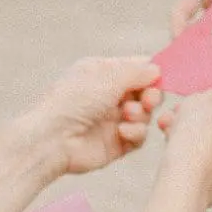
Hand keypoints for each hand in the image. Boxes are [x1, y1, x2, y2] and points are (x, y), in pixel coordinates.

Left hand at [13, 56, 162, 177]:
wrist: (51, 139)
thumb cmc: (73, 100)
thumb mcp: (106, 76)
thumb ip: (136, 71)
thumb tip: (157, 70)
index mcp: (104, 73)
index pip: (137, 68)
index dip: (152, 73)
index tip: (160, 78)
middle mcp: (109, 95)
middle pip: (147, 92)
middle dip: (152, 95)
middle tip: (148, 100)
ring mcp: (113, 120)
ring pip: (146, 115)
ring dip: (141, 114)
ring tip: (127, 116)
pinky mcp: (116, 143)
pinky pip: (139, 136)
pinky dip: (136, 133)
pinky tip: (122, 131)